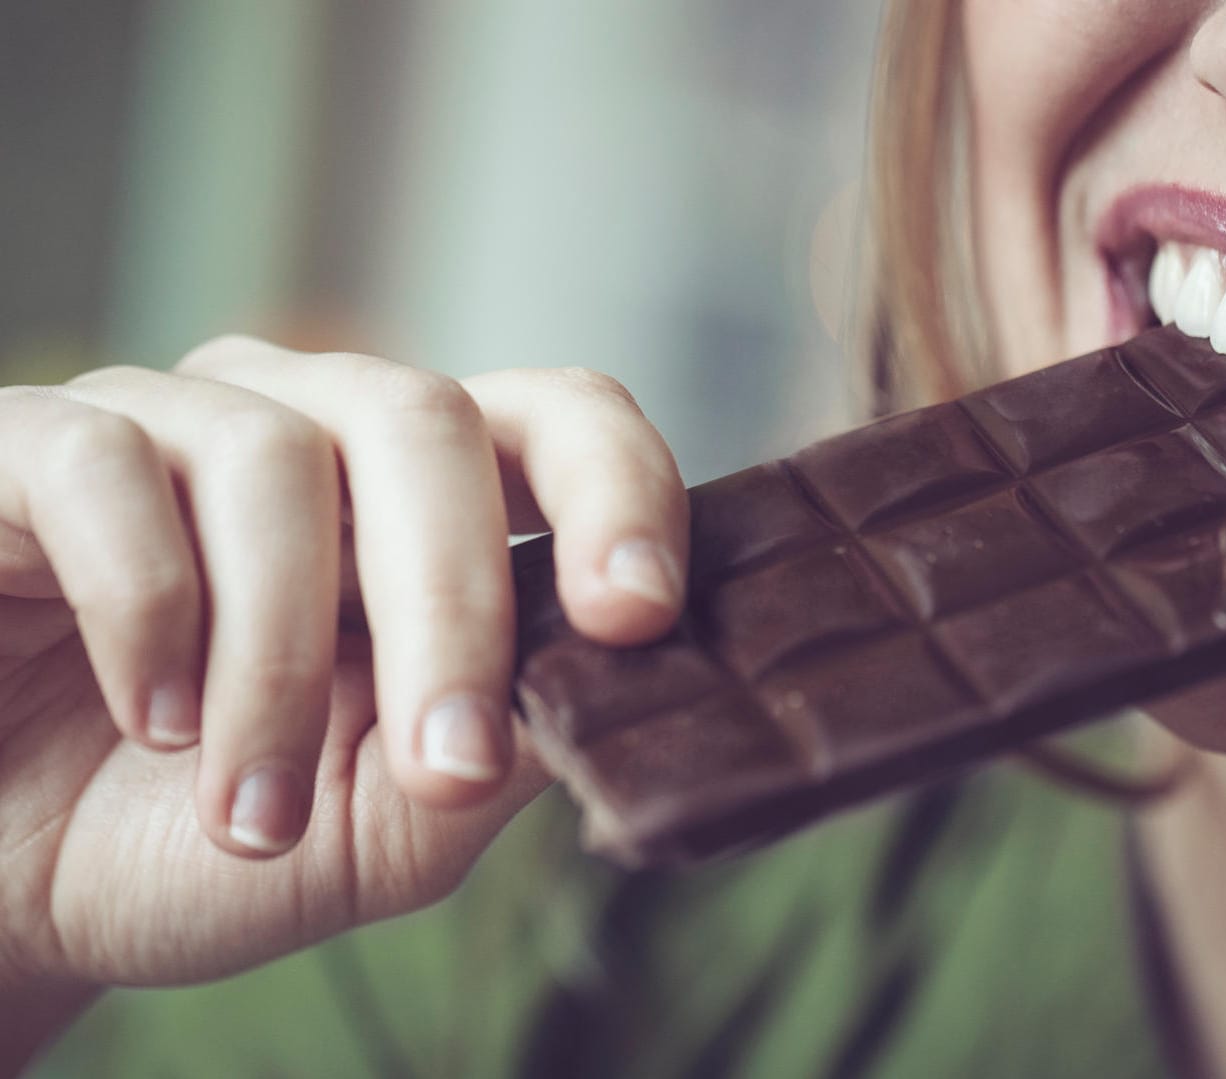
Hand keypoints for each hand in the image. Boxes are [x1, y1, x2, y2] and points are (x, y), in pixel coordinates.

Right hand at [0, 338, 687, 1038]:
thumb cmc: (202, 838)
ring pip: (273, 457)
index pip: (555, 422)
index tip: (636, 614)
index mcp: (420, 505)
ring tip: (252, 813)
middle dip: (452, 604)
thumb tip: (614, 682)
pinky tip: (156, 718)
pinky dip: (150, 613)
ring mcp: (169, 425)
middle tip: (446, 761)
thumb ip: (500, 752)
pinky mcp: (29, 446)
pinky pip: (107, 469)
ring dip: (279, 660)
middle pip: (425, 420)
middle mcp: (307, 430)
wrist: (5, 884)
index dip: (616, 492)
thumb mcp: (382, 827)